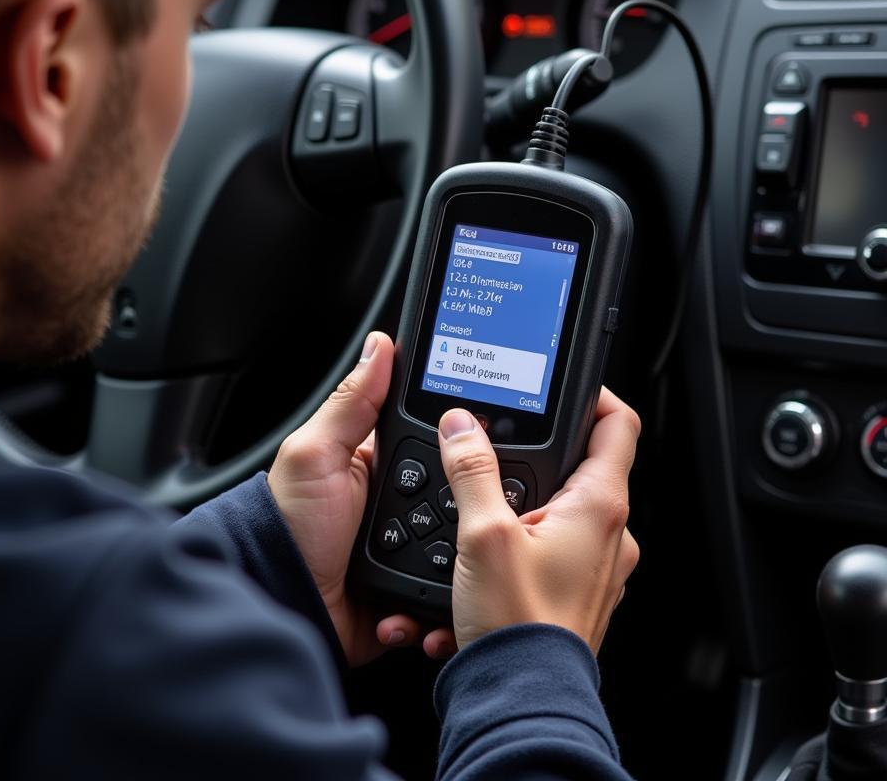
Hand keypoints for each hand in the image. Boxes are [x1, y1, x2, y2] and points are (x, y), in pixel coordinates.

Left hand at [268, 332, 455, 665]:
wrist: (286, 604)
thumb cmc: (289, 527)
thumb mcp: (314, 454)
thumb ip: (350, 403)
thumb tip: (379, 345)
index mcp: (377, 460)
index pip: (431, 432)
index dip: (459, 429)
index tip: (493, 424)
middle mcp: (399, 499)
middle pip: (458, 483)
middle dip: (474, 490)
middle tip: (484, 497)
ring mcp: (410, 544)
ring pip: (464, 531)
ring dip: (470, 539)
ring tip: (477, 541)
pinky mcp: (416, 585)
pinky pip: (453, 578)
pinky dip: (458, 580)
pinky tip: (461, 575)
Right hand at [439, 387, 640, 653]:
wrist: (522, 698)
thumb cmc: (519, 625)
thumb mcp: (484, 533)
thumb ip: (472, 470)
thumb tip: (463, 425)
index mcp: (600, 505)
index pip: (618, 423)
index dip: (593, 393)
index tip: (564, 383)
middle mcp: (611, 532)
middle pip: (584, 463)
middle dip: (537, 454)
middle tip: (498, 451)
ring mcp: (599, 564)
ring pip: (565, 507)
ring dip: (525, 502)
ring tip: (482, 512)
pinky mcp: (579, 588)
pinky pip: (556, 546)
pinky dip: (523, 539)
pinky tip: (486, 554)